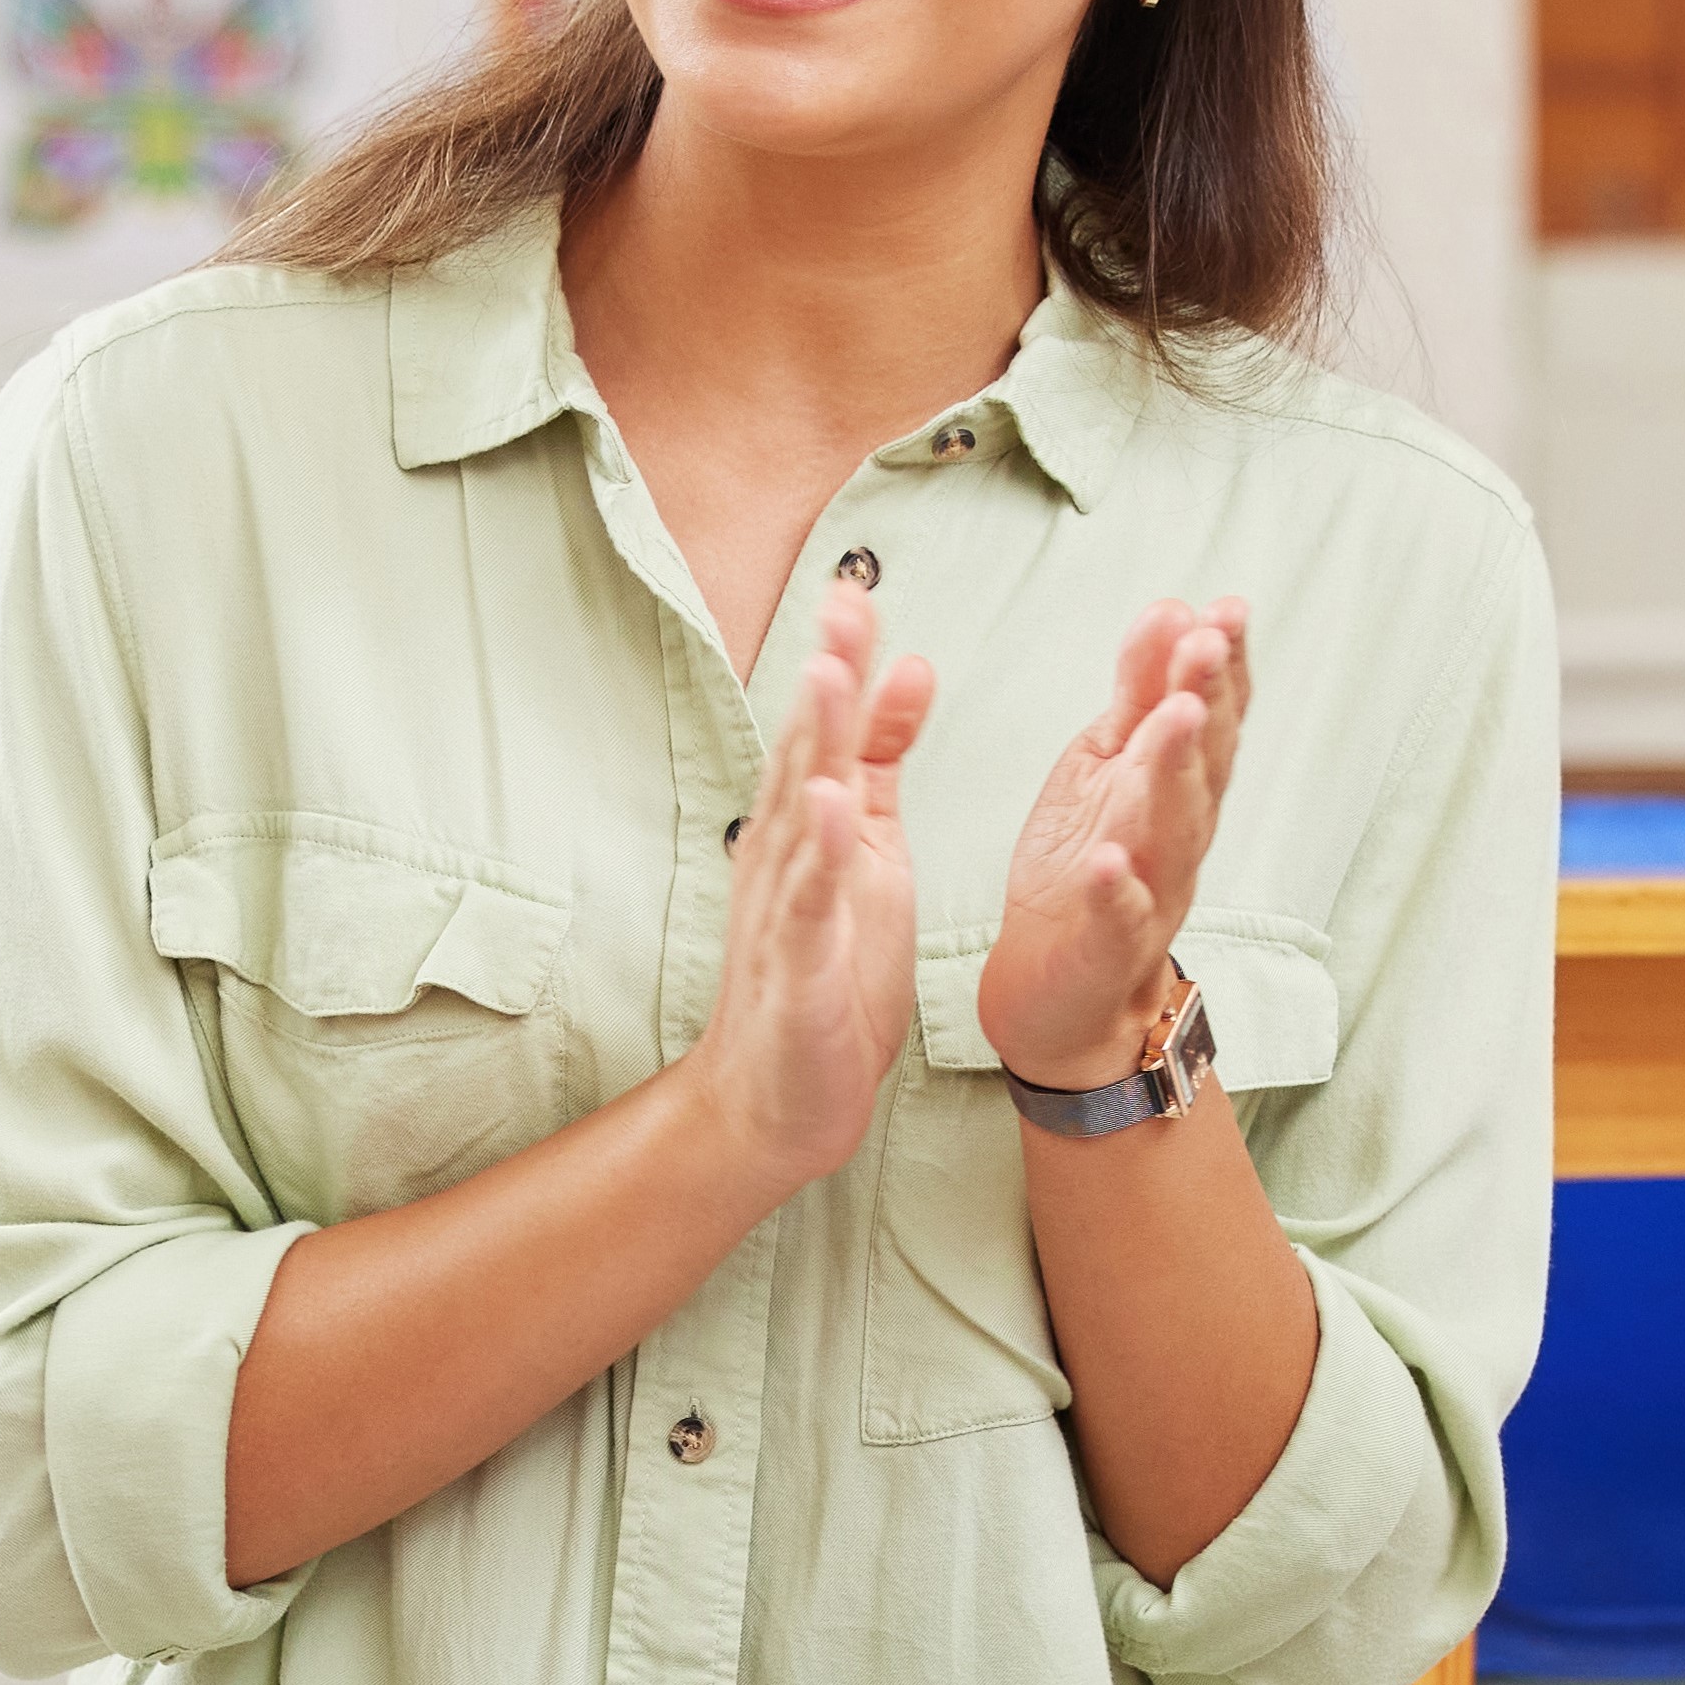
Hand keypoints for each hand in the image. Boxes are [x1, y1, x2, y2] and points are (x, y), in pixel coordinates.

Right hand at [682, 579, 932, 1191]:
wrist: (777, 1100)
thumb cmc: (826, 975)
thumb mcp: (869, 849)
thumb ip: (880, 761)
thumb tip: (907, 667)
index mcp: (814, 827)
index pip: (828, 728)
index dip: (843, 656)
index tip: (859, 584)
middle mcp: (789, 858)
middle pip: (807, 751)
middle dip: (825, 674)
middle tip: (841, 596)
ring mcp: (788, 913)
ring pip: (801, 817)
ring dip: (811, 746)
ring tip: (827, 676)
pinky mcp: (800, 972)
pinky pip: (811, 909)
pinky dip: (821, 859)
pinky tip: (834, 812)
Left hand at [978, 594, 1250, 1085]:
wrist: (1062, 986)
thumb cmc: (1090, 864)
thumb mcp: (1109, 761)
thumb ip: (1139, 690)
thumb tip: (1174, 608)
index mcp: (1177, 782)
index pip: (1212, 714)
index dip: (1224, 664)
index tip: (1227, 610)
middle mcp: (1179, 832)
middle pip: (1203, 762)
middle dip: (1207, 699)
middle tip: (1207, 644)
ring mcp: (1152, 888)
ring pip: (1174, 827)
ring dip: (1176, 771)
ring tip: (1173, 717)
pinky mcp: (1111, 944)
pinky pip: (1121, 917)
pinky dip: (1119, 890)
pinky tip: (1111, 861)